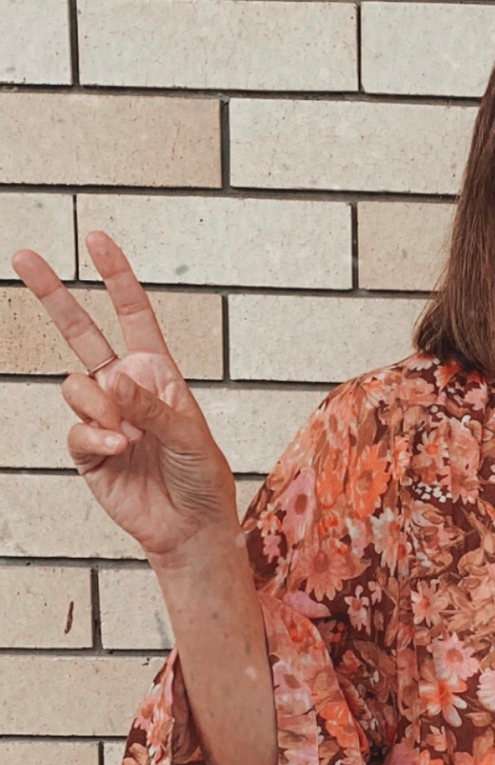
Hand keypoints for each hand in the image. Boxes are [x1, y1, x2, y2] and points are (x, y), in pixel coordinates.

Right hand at [11, 231, 239, 561]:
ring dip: (100, 407)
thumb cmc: (202, 476)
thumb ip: (152, 405)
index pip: (132, 315)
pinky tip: (118, 450)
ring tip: (128, 436)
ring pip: (75, 385)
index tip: (97, 238)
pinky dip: (95, 437)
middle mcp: (125, 387)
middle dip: (53, 294)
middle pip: (81, 331)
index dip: (116, 277)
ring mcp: (102, 416)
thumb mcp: (191, 434)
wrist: (190, 525)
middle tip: (22, 255)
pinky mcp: (87, 449)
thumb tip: (110, 379)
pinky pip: (76, 430)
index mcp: (157, 372)